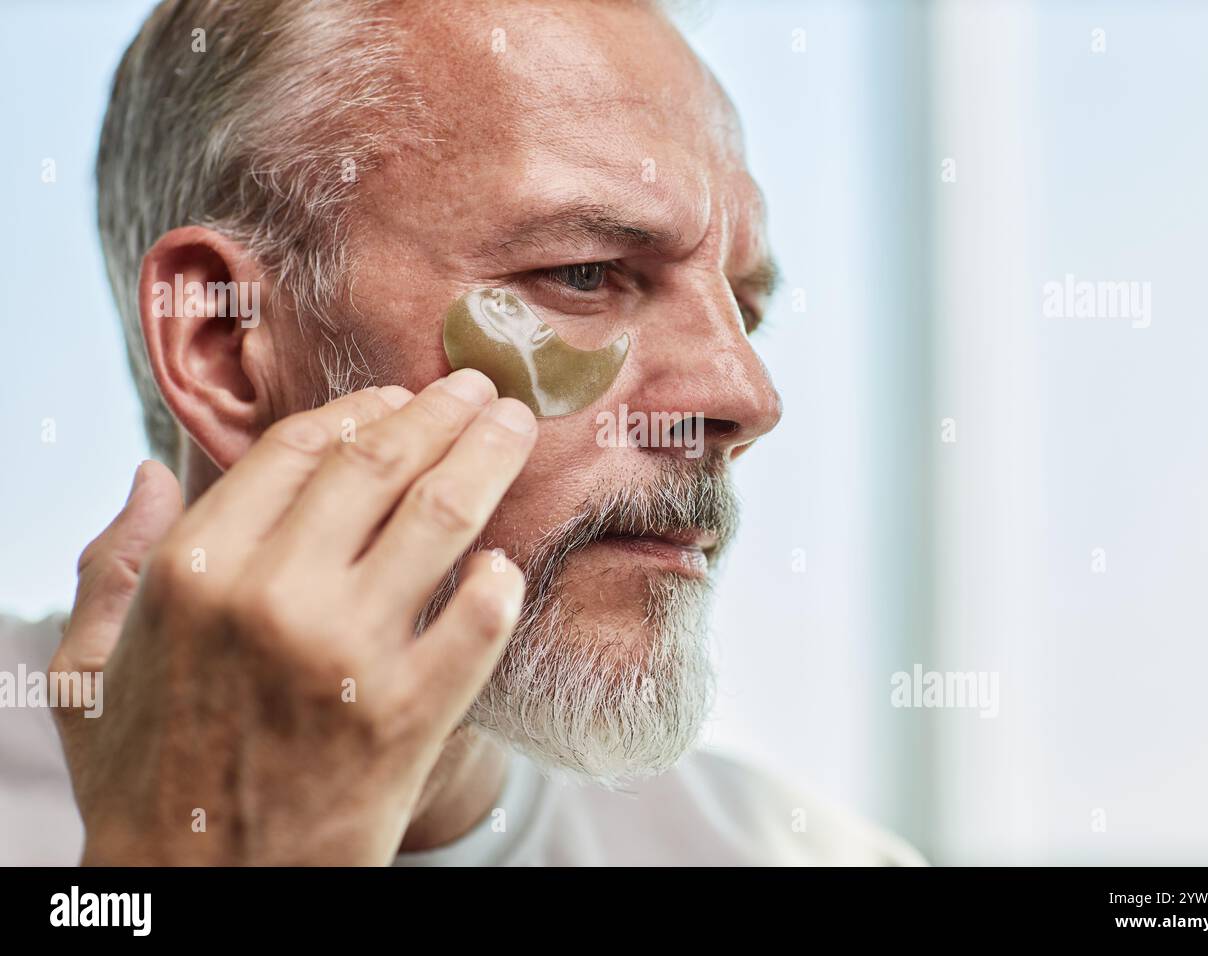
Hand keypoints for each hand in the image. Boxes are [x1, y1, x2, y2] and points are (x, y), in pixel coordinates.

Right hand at [49, 371, 536, 863]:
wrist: (200, 892)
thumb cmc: (145, 775)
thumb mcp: (89, 667)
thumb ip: (112, 561)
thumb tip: (150, 471)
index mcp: (195, 570)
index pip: (296, 449)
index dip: (357, 410)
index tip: (395, 399)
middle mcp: (273, 597)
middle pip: (379, 463)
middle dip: (440, 411)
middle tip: (482, 387)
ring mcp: (348, 654)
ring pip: (440, 517)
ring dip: (488, 457)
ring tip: (516, 428)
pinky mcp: (411, 715)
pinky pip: (481, 619)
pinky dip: (502, 580)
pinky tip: (506, 562)